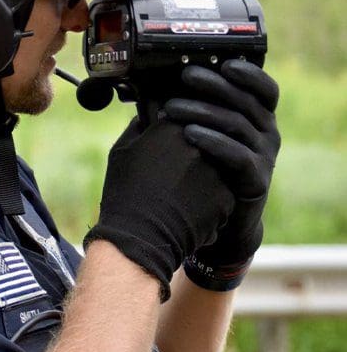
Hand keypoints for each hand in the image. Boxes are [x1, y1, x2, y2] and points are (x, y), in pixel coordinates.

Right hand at [85, 117, 234, 299]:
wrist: (138, 239)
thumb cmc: (124, 194)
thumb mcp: (122, 151)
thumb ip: (139, 126)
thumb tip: (148, 114)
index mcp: (174, 126)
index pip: (188, 113)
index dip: (178, 125)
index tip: (169, 140)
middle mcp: (202, 143)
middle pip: (207, 138)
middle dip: (196, 149)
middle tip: (175, 170)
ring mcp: (218, 171)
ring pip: (218, 164)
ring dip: (206, 173)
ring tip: (181, 193)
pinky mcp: (228, 196)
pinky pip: (224, 191)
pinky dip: (211, 199)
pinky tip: (190, 210)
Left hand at [164, 59, 279, 289]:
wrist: (218, 222)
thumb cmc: (203, 171)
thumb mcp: (197, 136)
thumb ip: (186, 112)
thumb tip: (151, 89)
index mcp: (256, 117)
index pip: (262, 87)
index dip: (248, 73)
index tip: (223, 62)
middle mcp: (266, 133)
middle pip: (246, 100)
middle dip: (215, 85)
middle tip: (187, 75)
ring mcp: (264, 156)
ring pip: (238, 124)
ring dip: (203, 111)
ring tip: (172, 108)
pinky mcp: (256, 180)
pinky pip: (237, 155)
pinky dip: (213, 142)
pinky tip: (189, 134)